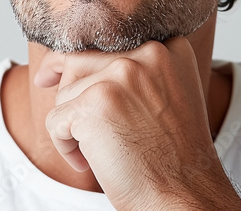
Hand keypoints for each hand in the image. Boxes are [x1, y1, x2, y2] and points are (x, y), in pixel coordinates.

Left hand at [34, 37, 240, 209]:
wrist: (185, 197)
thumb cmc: (171, 157)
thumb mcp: (165, 96)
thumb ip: (133, 70)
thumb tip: (66, 60)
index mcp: (167, 49)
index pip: (106, 44)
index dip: (87, 71)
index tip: (87, 96)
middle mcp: (145, 54)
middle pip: (79, 62)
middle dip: (73, 98)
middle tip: (88, 130)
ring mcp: (120, 76)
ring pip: (65, 92)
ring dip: (72, 125)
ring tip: (100, 150)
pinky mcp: (94, 103)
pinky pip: (55, 119)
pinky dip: (63, 146)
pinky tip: (87, 163)